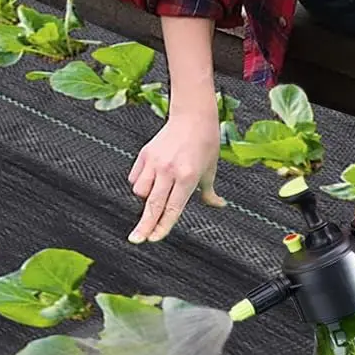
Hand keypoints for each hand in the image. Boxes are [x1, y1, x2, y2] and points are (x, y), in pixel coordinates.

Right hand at [127, 111, 223, 242]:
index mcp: (187, 176)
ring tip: (156, 194)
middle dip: (144, 225)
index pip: (173, 208)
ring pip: (140, 191)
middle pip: (153, 205)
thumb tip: (218, 204)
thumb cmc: (205, 141)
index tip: (154, 239)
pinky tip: (149, 180)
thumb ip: (209, 191)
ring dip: (145, 199)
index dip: (162, 226)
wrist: (193, 116)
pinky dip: (139, 183)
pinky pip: (135, 177)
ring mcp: (155, 162)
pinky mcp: (145, 154)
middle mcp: (169, 170)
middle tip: (136, 239)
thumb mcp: (211, 169)